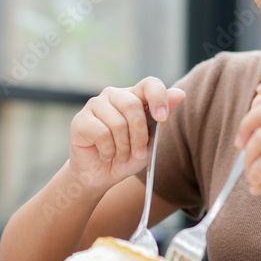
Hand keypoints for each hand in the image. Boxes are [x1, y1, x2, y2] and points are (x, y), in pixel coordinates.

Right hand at [69, 76, 185, 193]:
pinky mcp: (80, 120)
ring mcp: (95, 105)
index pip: (149, 84)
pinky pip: (101, 133)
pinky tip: (105, 154)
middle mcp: (114, 95)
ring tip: (120, 155)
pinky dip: (108, 151)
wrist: (101, 176)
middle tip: (138, 152)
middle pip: (132, 105)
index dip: (157, 98)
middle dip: (139, 134)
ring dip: (123, 147)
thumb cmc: (127, 156)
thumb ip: (162, 117)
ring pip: (117, 122)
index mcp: (134, 96)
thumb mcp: (151, 140)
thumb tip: (180, 93)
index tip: (161, 118)